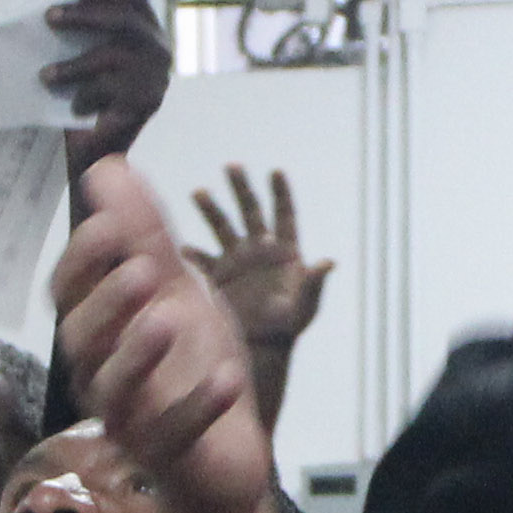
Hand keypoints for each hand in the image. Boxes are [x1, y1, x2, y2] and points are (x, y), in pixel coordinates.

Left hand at [44, 0, 169, 166]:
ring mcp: (157, 78)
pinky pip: (109, 89)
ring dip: (73, 64)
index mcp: (150, 33)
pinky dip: (85, 96)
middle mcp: (160, 52)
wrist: (97, 153)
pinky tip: (73, 106)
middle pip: (124, 21)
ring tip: (45, 76)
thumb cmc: (88, 96)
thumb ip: (83, 26)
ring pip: (111, 56)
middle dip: (84, 16)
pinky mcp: (147, 104)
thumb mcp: (87, 54)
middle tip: (49, 17)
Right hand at [54, 159, 277, 512]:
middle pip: (80, 340)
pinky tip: (228, 380)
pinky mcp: (165, 457)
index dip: (85, 258)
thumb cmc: (190, 361)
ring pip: (113, 392)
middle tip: (144, 271)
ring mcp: (129, 420)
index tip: (114, 224)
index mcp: (99, 329)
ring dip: (139, 354)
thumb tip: (107, 167)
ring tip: (170, 320)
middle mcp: (101, 373)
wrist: (227, 446)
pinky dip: (200, 407)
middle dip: (108, 302)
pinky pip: (172, 435)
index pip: (67, 292)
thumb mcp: (177, 287)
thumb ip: (145, 234)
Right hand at [190, 166, 333, 361]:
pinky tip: (183, 247)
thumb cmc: (288, 326)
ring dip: (211, 209)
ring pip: (223, 227)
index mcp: (284, 252)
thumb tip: (329, 263)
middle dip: (241, 189)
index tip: (276, 172)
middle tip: (232, 166)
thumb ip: (314, 283)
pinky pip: (204, 259)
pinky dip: (194, 254)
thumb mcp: (304, 306)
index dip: (281, 194)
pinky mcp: (220, 276)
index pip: (284, 215)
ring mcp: (237, 261)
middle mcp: (259, 250)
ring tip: (199, 191)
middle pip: (250, 212)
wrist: (263, 346)